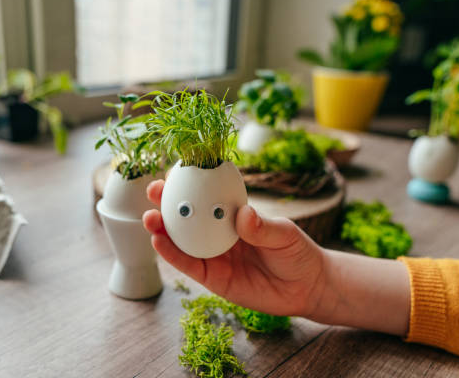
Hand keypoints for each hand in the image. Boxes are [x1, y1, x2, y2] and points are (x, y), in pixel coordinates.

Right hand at [143, 179, 409, 334]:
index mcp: (234, 215)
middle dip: (167, 204)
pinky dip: (173, 255)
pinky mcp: (213, 279)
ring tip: (150, 218)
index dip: (189, 185)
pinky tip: (159, 243)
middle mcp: (219, 234)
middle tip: (153, 192)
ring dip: (163, 230)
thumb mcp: (284, 234)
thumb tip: (244, 214)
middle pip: (188, 218)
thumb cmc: (298, 252)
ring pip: (182, 242)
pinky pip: (189, 266)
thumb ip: (262, 226)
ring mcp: (215, 256)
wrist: (308, 287)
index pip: (208, 197)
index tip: (174, 172)